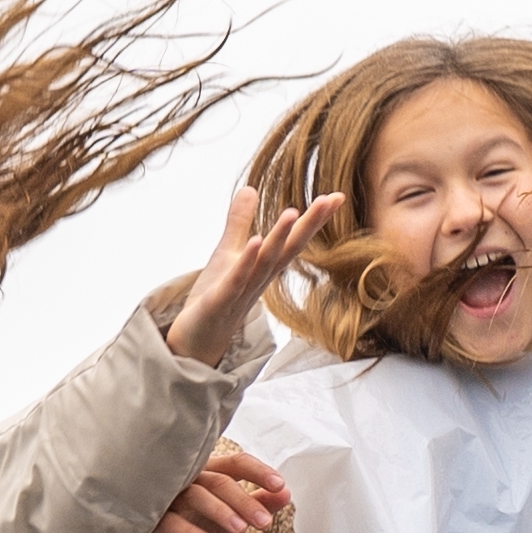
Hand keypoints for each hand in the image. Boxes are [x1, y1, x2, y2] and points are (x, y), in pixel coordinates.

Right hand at [129, 443, 286, 532]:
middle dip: (245, 502)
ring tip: (242, 530)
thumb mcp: (237, 515)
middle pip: (220, 481)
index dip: (259, 472)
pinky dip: (192, 532)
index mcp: (213, 471)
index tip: (279, 485)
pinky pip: (173, 522)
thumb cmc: (204, 523)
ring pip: (197, 496)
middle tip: (265, 522)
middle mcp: (191, 478)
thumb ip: (261, 503)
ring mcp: (171, 496)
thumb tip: (287, 494)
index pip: (237, 463)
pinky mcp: (155, 518)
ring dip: (221, 512)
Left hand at [163, 186, 341, 364]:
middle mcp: (259, 281)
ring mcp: (241, 293)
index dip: (313, 220)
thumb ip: (239, 222)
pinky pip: (235, 281)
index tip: (336, 196)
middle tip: (330, 200)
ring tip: (292, 212)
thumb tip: (250, 188)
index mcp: (263, 268)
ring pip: (264, 264)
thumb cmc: (215, 300)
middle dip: (308, 225)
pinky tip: (255, 241)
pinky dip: (245, 263)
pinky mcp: (218, 303)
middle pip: (288, 251)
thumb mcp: (227, 254)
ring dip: (279, 239)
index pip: (293, 241)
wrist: (196, 344)